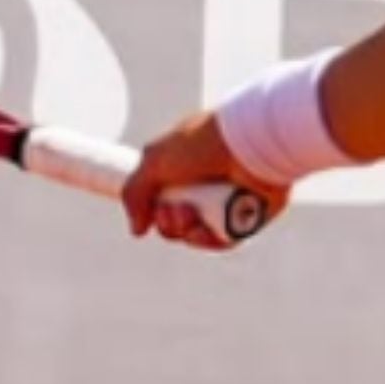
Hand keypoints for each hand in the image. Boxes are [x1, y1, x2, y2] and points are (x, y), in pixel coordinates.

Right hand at [121, 111, 289, 250]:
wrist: (249, 144)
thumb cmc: (205, 142)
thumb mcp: (154, 160)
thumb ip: (134, 193)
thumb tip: (137, 228)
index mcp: (185, 164)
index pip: (161, 197)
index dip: (153, 208)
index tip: (151, 208)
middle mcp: (206, 182)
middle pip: (174, 220)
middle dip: (168, 220)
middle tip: (176, 208)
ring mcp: (226, 200)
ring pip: (196, 233)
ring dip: (187, 229)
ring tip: (192, 213)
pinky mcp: (247, 216)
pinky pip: (221, 240)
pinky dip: (209, 239)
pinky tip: (205, 228)